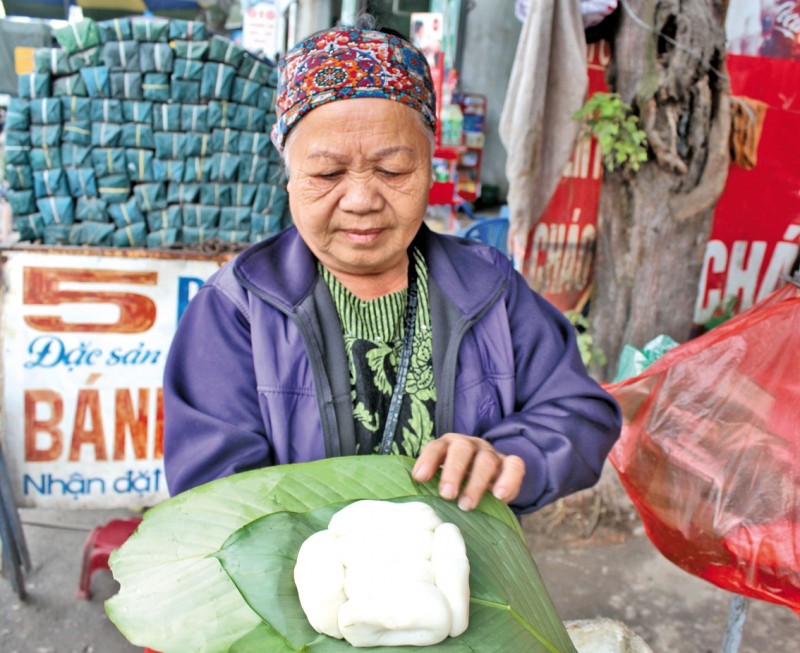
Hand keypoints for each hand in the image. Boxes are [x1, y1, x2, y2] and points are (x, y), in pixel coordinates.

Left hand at [411, 433, 525, 510]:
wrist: (487, 484)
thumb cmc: (457, 486)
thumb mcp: (442, 483)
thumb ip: (430, 488)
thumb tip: (415, 506)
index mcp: (448, 446)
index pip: (436, 447)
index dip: (428, 460)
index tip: (420, 478)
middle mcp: (469, 445)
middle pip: (461, 449)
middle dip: (453, 471)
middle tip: (447, 494)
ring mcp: (490, 453)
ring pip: (485, 460)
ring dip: (476, 483)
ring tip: (467, 505)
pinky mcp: (510, 464)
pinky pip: (514, 465)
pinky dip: (508, 480)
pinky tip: (499, 496)